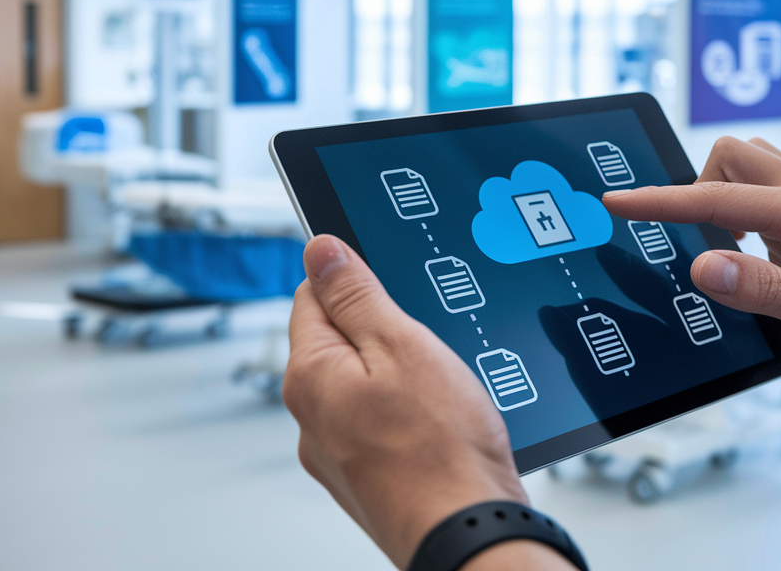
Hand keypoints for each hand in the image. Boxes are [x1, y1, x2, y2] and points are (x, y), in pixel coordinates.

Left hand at [284, 235, 534, 567]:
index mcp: (310, 376)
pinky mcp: (368, 478)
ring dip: (401, 374)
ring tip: (443, 388)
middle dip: (384, 330)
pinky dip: (410, 413)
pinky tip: (443, 421)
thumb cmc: (441, 448)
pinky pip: (382, 423)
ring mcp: (338, 454)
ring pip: (365, 384)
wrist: (470, 530)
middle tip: (429, 341)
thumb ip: (356, 294)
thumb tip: (320, 250)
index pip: (311, 296)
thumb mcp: (402, 344)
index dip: (355, 278)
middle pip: (339, 341)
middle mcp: (311, 419)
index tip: (392, 281)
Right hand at [602, 137, 780, 370]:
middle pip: (732, 153)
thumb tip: (704, 264)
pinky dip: (744, 212)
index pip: (715, 197)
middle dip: (697, 185)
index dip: (660, 201)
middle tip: (693, 239)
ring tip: (727, 250)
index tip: (617, 201)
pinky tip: (757, 257)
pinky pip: (767, 192)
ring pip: (751, 165)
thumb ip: (763, 287)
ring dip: (723, 194)